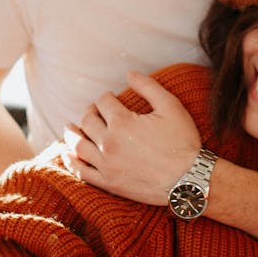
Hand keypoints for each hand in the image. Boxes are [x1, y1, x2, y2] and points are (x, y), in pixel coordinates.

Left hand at [62, 71, 201, 205]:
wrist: (189, 180)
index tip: (109, 98)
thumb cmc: (184, 142)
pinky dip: (71, 162)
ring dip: (72, 134)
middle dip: (89, 112)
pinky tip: (67, 155)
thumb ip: (149, 87)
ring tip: (69, 128)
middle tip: (92, 111)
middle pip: (87, 121)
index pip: (103, 102)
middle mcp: (109, 143)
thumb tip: (130, 74)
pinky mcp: (109, 183)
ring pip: (78, 146)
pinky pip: (82, 172)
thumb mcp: (171, 107)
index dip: (105, 97)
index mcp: (122, 122)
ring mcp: (107, 165)